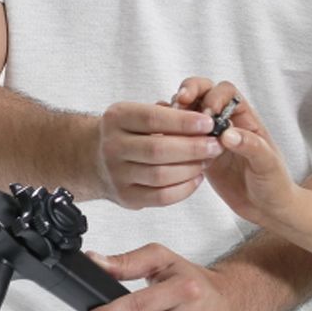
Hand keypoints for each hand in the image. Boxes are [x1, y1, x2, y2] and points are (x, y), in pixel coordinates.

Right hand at [90, 99, 218, 209]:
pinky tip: (196, 178)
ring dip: (191, 168)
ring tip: (208, 160)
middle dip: (193, 148)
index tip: (208, 123)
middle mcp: (112, 146)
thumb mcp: (139, 113)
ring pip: (160, 175)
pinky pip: (161, 197)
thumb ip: (168, 113)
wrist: (96, 158)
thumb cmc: (130, 132)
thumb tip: (205, 121)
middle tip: (216, 145)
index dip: (183, 122)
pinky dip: (184, 189)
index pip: (152, 118)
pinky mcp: (126, 197)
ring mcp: (116, 174)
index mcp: (116, 118)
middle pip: (157, 149)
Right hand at [168, 79, 300, 231]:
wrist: (266, 209)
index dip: (214, 96)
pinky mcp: (197, 154)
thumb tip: (228, 134)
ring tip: (168, 126)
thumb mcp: (268, 165)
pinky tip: (164, 144)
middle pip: (202, 95)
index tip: (208, 112)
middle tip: (178, 104)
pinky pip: (180, 138)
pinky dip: (171, 137)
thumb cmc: (274, 183)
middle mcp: (225, 123)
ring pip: (188, 115)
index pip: (226, 92)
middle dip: (189, 94)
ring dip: (176, 115)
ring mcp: (209, 138)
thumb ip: (252, 146)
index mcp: (245, 118)